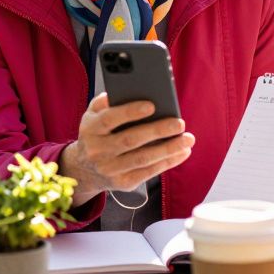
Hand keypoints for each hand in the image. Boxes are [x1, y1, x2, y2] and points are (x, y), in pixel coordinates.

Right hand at [60, 93, 194, 203]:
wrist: (85, 169)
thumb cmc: (98, 133)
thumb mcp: (94, 115)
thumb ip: (107, 102)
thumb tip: (132, 89)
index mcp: (90, 129)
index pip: (109, 119)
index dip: (130, 112)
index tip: (152, 105)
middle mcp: (97, 151)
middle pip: (130, 140)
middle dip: (157, 131)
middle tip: (179, 123)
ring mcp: (109, 169)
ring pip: (143, 158)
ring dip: (169, 149)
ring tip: (188, 139)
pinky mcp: (122, 183)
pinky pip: (148, 172)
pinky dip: (168, 162)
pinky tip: (182, 152)